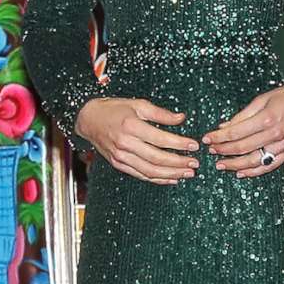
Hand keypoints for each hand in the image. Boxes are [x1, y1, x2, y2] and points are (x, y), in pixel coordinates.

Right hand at [75, 97, 198, 183]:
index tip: (194, 145)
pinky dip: (157, 179)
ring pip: (150, 170)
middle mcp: (125, 144)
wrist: (88, 119)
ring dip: (171, 174)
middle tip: (195, 163)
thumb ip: (160, 113)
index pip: (161, 139)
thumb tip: (181, 118)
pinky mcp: (118, 164)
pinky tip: (171, 179)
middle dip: (179, 163)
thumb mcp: (138, 104)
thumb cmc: (114, 109)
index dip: (179, 144)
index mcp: (131, 126)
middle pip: (157, 158)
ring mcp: (121, 156)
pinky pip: (140, 175)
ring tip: (187, 174)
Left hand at [204, 86, 283, 176]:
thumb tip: (224, 126)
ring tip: (221, 165)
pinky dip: (254, 172)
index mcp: (266, 119)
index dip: (219, 137)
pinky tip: (241, 173)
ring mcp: (283, 145)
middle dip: (223, 150)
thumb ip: (242, 115)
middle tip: (211, 151)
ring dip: (235, 165)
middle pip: (242, 147)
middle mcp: (274, 134)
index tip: (207, 139)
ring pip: (254, 161)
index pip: (236, 132)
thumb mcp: (262, 99)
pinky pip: (269, 166)